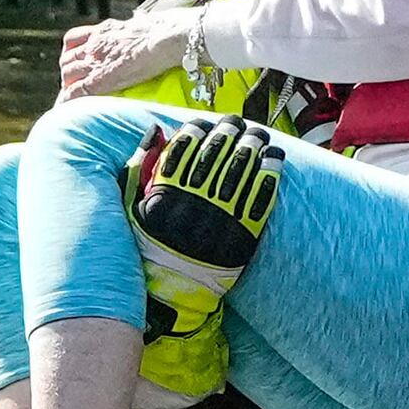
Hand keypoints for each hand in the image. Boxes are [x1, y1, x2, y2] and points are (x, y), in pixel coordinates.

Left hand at [59, 12, 183, 98]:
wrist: (166, 37)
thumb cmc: (165, 30)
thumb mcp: (143, 23)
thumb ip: (136, 25)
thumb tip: (143, 23)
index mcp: (105, 30)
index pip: (74, 40)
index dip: (71, 53)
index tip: (74, 64)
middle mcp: (95, 43)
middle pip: (67, 57)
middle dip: (68, 70)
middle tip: (73, 82)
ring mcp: (96, 60)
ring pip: (67, 72)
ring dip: (67, 83)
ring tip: (72, 94)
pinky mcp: (100, 79)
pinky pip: (75, 91)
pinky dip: (69, 98)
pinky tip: (68, 104)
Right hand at [132, 117, 283, 279]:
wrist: (173, 285)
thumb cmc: (151, 241)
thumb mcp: (133, 204)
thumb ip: (141, 165)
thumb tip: (156, 129)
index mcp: (164, 195)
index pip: (185, 149)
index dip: (199, 129)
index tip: (208, 123)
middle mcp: (192, 205)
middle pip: (217, 155)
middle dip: (230, 132)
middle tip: (239, 123)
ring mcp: (219, 221)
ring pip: (241, 171)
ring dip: (253, 146)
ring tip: (259, 134)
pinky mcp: (241, 236)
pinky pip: (260, 198)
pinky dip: (270, 174)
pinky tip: (275, 156)